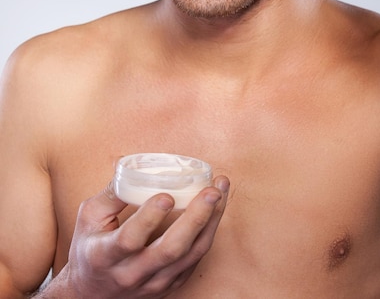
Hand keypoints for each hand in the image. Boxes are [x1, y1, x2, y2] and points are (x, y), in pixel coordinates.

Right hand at [60, 176, 228, 297]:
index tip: (166, 195)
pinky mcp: (170, 285)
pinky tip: (216, 208)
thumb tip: (130, 163)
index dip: (149, 218)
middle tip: (211, 191)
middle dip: (195, 218)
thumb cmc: (90, 247)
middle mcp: (131, 274)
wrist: (91, 293)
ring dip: (210, 221)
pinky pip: (195, 259)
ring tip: (220, 191)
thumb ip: (112, 192)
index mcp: (105, 255)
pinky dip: (208, 232)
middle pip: (170, 250)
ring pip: (190, 255)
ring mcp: (154, 283)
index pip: (130, 239)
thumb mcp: (89, 217)